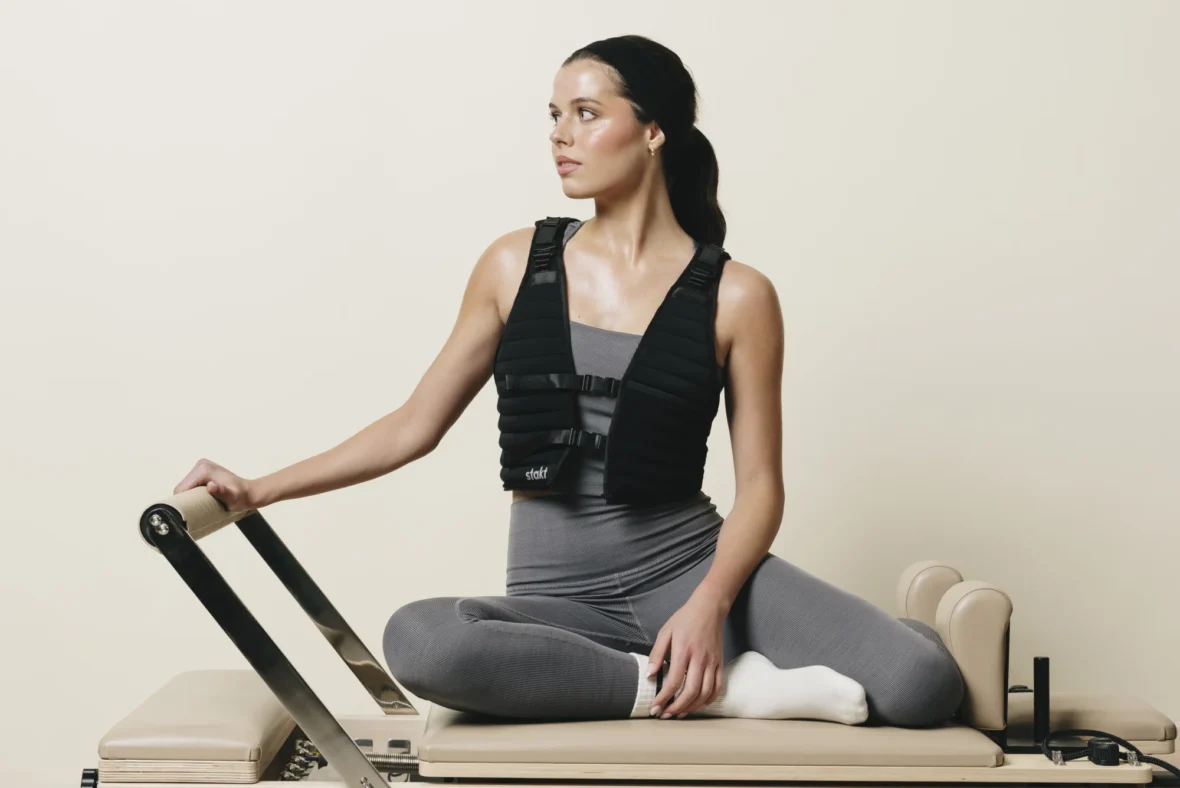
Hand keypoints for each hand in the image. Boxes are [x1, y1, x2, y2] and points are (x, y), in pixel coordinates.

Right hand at [173, 458, 259, 510]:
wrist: (248, 493)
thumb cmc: (241, 497)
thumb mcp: (232, 497)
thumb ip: (222, 492)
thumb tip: (211, 486)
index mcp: (203, 469)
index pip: (181, 488)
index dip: (182, 503)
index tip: (189, 513)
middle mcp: (201, 465)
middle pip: (182, 488)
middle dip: (185, 500)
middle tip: (195, 511)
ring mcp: (201, 467)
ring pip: (185, 487)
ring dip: (188, 498)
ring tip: (198, 507)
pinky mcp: (202, 472)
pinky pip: (190, 485)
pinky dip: (192, 494)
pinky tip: (199, 501)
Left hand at [647, 592, 727, 718]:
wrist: (709, 608)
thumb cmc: (684, 619)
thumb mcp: (665, 632)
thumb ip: (656, 654)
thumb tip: (649, 675)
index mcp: (684, 650)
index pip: (674, 681)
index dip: (664, 698)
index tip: (654, 707)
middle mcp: (700, 659)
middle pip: (691, 691)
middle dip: (677, 707)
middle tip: (665, 714)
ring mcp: (712, 662)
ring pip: (705, 693)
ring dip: (692, 707)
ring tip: (679, 713)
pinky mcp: (720, 664)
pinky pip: (717, 687)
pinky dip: (708, 700)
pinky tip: (698, 704)